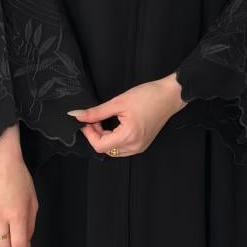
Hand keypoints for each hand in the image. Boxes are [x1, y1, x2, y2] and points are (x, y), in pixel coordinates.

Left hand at [67, 73, 186, 155]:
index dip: (89, 134)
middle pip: (105, 149)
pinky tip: (115, 126)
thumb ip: (96, 112)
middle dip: (96, 135)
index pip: (100, 146)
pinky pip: (122, 148)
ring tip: (105, 121)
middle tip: (95, 119)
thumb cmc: (148, 96)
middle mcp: (134, 146)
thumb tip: (77, 116)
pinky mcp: (142, 145)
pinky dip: (114, 139)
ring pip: (113, 150)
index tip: (86, 121)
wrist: (169, 96)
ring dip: (105, 138)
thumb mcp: (118, 102)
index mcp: (128, 136)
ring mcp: (139, 147)